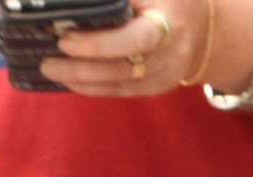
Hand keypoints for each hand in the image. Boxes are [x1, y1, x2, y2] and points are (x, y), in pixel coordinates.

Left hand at [44, 0, 219, 94]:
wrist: (203, 25)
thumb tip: (65, 2)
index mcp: (167, 17)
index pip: (137, 37)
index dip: (101, 43)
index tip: (65, 38)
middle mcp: (173, 47)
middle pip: (127, 65)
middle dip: (84, 65)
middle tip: (50, 58)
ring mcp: (170, 70)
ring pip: (124, 82)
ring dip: (83, 78)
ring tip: (50, 69)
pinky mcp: (162, 85)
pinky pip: (126, 91)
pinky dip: (95, 88)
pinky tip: (71, 81)